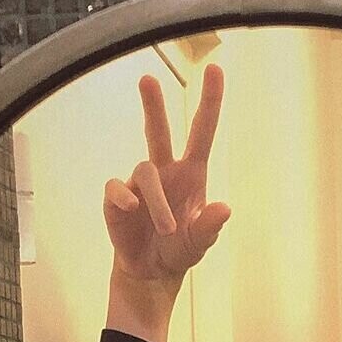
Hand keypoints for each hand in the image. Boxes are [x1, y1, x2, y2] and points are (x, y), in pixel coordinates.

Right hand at [104, 64, 230, 341]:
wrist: (151, 272)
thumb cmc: (179, 250)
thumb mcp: (200, 243)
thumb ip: (209, 228)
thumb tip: (224, 209)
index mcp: (191, 175)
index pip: (202, 133)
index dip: (209, 102)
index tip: (215, 70)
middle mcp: (165, 172)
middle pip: (158, 131)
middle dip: (153, 105)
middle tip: (147, 79)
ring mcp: (139, 184)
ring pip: (145, 172)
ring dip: (158, 202)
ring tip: (166, 230)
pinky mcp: (117, 199)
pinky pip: (117, 188)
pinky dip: (123, 197)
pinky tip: (130, 209)